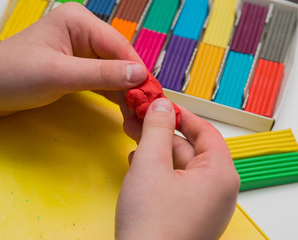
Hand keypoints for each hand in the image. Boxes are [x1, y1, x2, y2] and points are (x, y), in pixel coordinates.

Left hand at [0, 2, 145, 115]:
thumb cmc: (11, 75)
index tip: (152, 95)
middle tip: (147, 109)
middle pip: (118, 59)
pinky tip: (123, 108)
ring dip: (124, 92)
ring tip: (138, 113)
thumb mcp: (59, 75)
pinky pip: (100, 80)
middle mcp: (81, 32)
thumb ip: (101, 74)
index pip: (119, 46)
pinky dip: (111, 94)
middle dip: (133, 84)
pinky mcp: (74, 68)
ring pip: (111, 72)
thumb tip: (139, 74)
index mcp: (78, 22)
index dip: (138, 71)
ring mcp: (78, 51)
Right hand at [115, 98, 239, 239]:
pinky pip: (176, 183)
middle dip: (161, 133)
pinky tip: (139, 164)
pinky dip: (158, 170)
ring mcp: (203, 205)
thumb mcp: (150, 165)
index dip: (181, 114)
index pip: (205, 131)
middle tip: (139, 120)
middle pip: (190, 148)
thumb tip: (161, 105)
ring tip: (134, 140)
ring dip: (156, 151)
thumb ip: (157, 129)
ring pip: (180, 166)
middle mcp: (217, 190)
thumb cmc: (152, 223)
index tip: (161, 104)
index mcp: (219, 175)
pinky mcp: (188, 215)